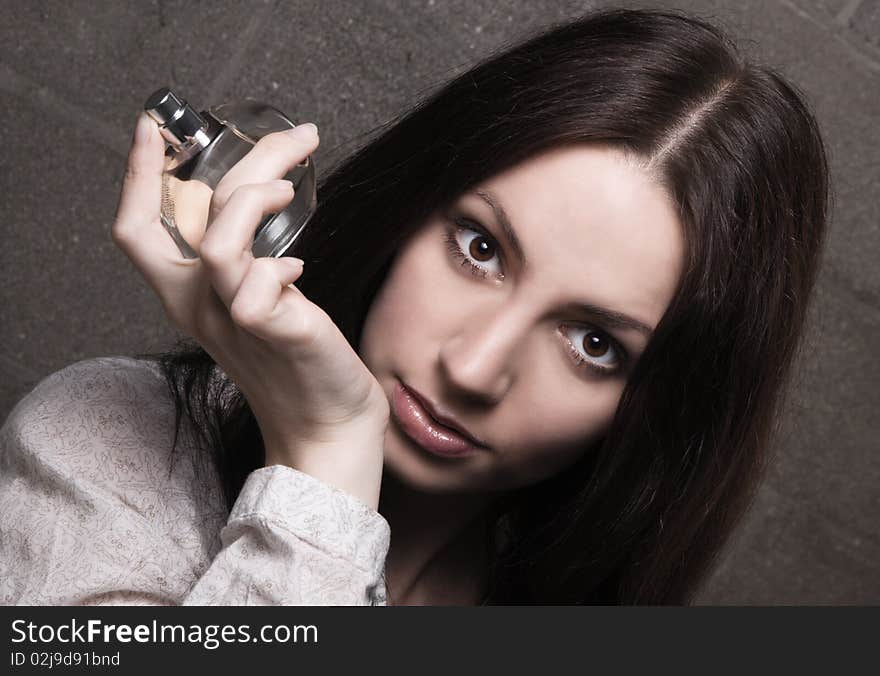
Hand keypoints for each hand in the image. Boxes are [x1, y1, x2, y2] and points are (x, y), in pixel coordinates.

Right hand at [111, 113, 387, 508]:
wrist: (327, 426)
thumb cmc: (297, 359)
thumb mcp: (260, 298)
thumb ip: (250, 260)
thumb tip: (269, 204)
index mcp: (190, 295)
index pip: (138, 230)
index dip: (137, 177)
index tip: (153, 128)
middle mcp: (200, 306)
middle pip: (192, 212)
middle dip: (243, 157)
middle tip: (297, 135)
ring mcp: (233, 321)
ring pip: (219, 244)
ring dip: (258, 201)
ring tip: (294, 192)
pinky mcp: (274, 334)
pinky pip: (258, 288)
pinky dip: (281, 266)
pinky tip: (301, 274)